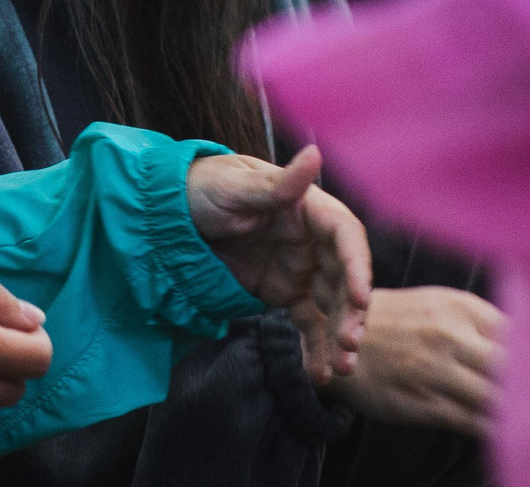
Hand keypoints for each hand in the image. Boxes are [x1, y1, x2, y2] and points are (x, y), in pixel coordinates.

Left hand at [187, 147, 372, 386]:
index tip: (360, 297)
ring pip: (332, 305)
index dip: (358, 266)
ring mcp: (300, 268)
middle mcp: (311, 239)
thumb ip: (277, 185)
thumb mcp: (235, 186)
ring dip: (340, 335)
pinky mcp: (285, 292)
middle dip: (352, 312)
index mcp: (307, 208)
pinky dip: (316, 347)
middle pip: (344, 277)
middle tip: (350, 344)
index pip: (344, 236)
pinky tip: (321, 374)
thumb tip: (314, 154)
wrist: (169, 214)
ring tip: (342, 368)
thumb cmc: (203, 187)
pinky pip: (308, 322)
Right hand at [329, 285, 505, 436]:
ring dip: (520, 412)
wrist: (340, 337)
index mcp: (459, 307)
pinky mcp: (420, 404)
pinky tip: (510, 433)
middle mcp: (448, 336)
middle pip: (513, 368)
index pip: (520, 333)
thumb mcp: (441, 304)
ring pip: (496, 399)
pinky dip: (496, 430)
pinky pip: (472, 423)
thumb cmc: (401, 320)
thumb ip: (484, 321)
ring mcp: (433, 371)